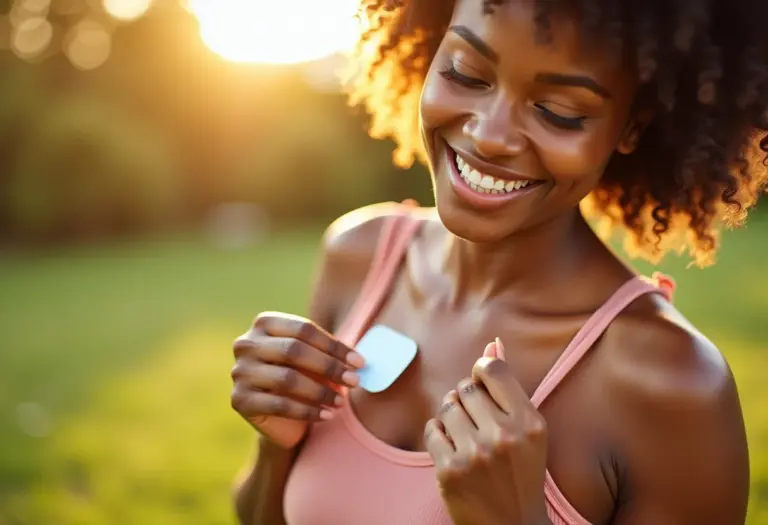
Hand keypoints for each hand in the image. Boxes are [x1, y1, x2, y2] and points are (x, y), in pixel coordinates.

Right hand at [230, 312, 363, 430]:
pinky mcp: (239, 400)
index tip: (360, 362)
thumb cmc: (303, 379)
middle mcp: (246, 344)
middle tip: (354, 381)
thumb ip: (331, 354)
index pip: (303, 329)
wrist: (280, 419)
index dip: (334, 346)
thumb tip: (359, 360)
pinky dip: (308, 411)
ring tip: (341, 401)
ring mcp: (239, 372)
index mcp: (264, 324)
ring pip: (287, 379)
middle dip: (329, 366)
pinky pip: (279, 405)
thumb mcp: (316, 361)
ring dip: (320, 391)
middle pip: (293, 350)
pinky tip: (327, 415)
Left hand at [424, 340, 549, 524]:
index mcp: (529, 423)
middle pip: (466, 387)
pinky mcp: (449, 471)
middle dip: (467, 398)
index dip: (482, 372)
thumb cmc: (521, 472)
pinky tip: (454, 451)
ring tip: (466, 436)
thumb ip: (509, 386)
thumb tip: (493, 342)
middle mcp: (504, 436)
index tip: (483, 385)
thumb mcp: (528, 429)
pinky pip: (432, 430)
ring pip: (447, 406)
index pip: (492, 368)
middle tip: (477, 421)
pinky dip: (439, 436)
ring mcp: (475, 455)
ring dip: (451, 417)